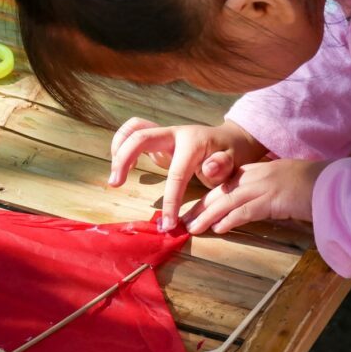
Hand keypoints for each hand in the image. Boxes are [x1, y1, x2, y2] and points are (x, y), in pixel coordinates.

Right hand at [108, 118, 267, 230]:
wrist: (230, 141)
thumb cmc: (231, 156)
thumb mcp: (234, 163)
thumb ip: (223, 166)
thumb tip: (209, 168)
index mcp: (193, 143)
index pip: (176, 174)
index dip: (170, 200)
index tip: (166, 223)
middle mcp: (174, 133)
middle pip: (141, 136)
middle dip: (124, 159)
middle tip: (116, 184)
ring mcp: (164, 133)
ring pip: (133, 128)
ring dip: (119, 148)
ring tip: (116, 175)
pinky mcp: (157, 137)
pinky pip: (133, 132)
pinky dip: (122, 145)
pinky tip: (124, 167)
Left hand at [182, 159, 330, 234]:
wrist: (329, 182)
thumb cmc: (308, 185)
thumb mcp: (279, 183)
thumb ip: (262, 192)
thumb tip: (248, 208)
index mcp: (255, 171)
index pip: (223, 185)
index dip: (206, 199)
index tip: (192, 210)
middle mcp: (255, 176)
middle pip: (219, 193)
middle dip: (200, 208)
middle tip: (184, 222)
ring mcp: (262, 187)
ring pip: (227, 202)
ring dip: (208, 217)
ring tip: (193, 228)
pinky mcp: (272, 200)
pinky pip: (245, 210)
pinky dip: (230, 220)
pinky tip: (218, 229)